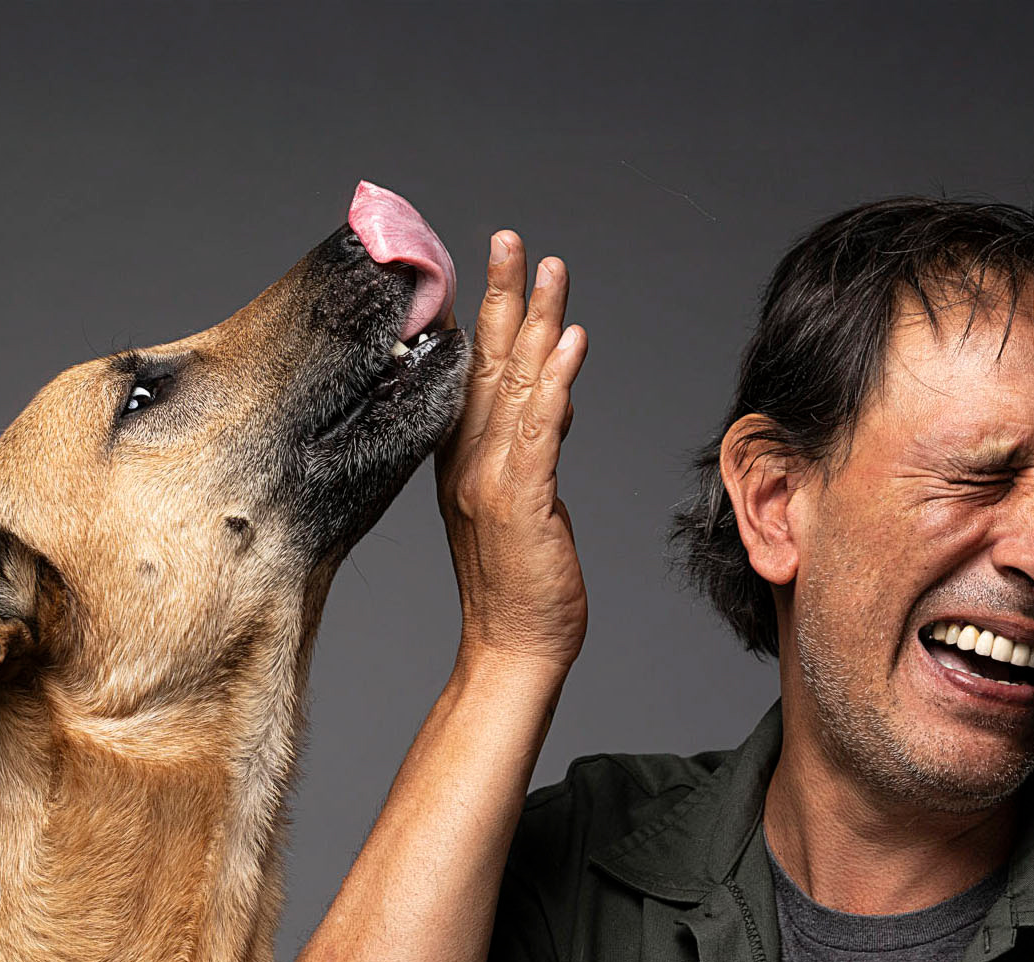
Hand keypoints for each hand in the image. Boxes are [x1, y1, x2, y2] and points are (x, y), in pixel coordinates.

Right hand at [436, 232, 588, 682]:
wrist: (511, 651)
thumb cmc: (518, 588)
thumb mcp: (522, 507)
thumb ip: (532, 451)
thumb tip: (556, 401)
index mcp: (462, 463)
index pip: (471, 377)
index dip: (482, 319)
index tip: (490, 268)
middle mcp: (468, 463)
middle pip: (486, 366)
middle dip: (503, 296)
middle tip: (511, 239)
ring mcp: (490, 480)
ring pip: (513, 387)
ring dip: (534, 322)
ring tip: (549, 268)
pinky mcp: (520, 502)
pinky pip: (539, 431)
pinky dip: (556, 384)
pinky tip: (571, 342)